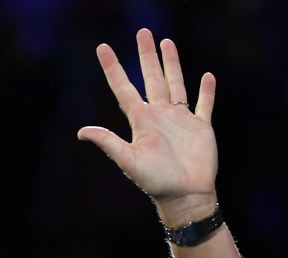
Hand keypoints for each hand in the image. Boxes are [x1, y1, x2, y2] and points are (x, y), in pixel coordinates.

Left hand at [78, 28, 218, 225]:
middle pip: (151, 78)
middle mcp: (159, 116)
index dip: (113, 68)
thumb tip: (81, 131)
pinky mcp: (201, 127)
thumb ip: (108, 142)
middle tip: (144, 32)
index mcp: (141, 121)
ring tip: (167, 42)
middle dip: (147, 55)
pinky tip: (206, 76)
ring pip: (175, 84)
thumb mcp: (128, 160)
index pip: (124, 88)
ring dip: (172, 64)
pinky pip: (204, 105)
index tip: (102, 48)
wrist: (185, 195)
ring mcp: (180, 120)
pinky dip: (206, 91)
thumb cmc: (155, 181)